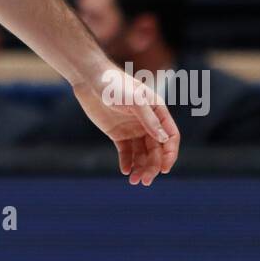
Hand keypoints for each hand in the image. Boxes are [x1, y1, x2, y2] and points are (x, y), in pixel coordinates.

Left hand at [74, 67, 180, 185]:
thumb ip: (149, 119)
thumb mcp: (134, 100)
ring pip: (142, 154)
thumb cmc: (114, 84)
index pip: (170, 137)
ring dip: (141, 168)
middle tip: (144, 180)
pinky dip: (127, 163)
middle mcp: (148, 122)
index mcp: (157, 111)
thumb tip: (164, 139)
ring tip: (134, 180)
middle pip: (156, 150)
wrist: (89, 79)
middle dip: (153, 167)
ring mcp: (133, 128)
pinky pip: (127, 152)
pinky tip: (125, 171)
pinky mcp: (118, 133)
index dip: (170, 154)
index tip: (164, 170)